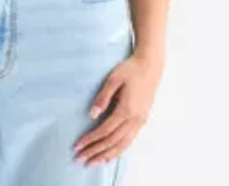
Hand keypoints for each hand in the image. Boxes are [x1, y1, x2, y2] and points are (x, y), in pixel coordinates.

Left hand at [72, 51, 163, 166]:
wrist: (150, 65)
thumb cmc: (130, 69)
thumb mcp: (113, 79)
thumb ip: (103, 97)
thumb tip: (92, 115)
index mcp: (126, 109)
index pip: (105, 130)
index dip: (91, 139)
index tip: (78, 145)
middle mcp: (135, 119)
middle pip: (113, 142)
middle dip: (96, 152)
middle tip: (81, 159)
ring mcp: (140, 121)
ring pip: (123, 145)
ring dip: (107, 155)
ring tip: (93, 161)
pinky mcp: (142, 120)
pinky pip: (129, 141)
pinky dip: (119, 150)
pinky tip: (111, 154)